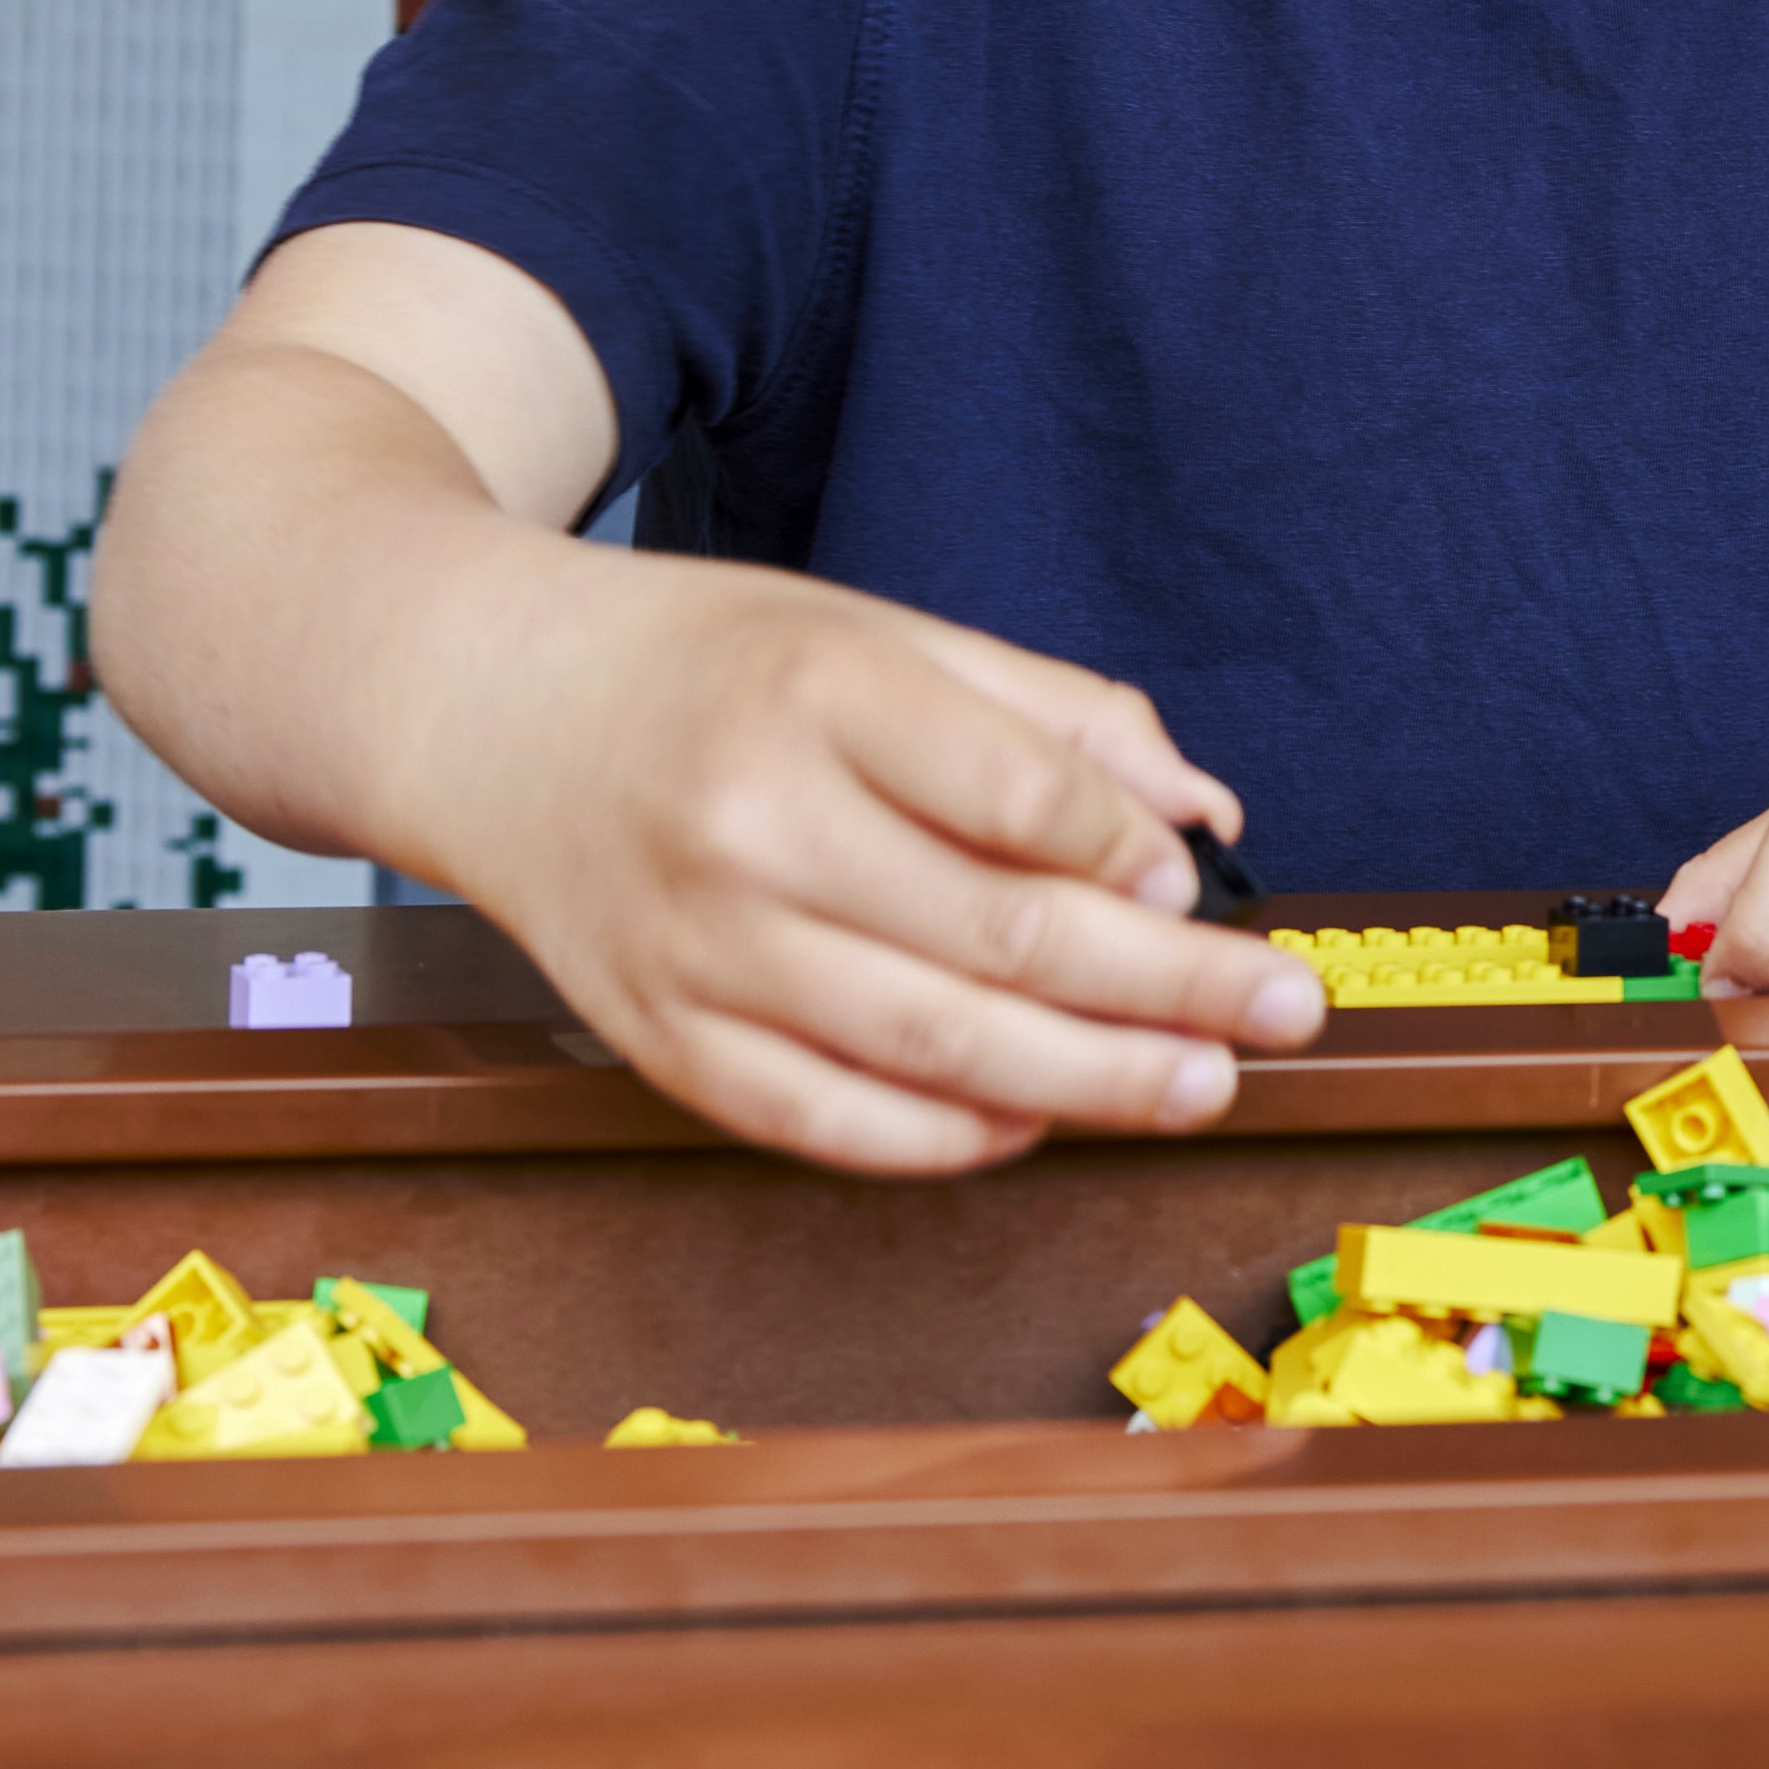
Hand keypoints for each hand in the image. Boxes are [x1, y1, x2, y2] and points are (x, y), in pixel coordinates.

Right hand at [377, 549, 1326, 1174]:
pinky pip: (828, 1121)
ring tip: (1201, 1083)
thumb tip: (1203, 816)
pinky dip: (950, 1136)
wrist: (484, 707)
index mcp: (814, 692)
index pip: (1017, 795)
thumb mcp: (878, 632)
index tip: (1205, 884)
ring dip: (1091, 1080)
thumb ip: (1050, 716)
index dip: (1130, 855)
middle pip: (999, 936)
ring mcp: (696, 947)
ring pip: (931, 1046)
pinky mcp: (659, 1039)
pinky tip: (1039, 1119)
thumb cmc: (707, 665)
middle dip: (1169, 988)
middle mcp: (749, 826)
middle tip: (1285, 1013)